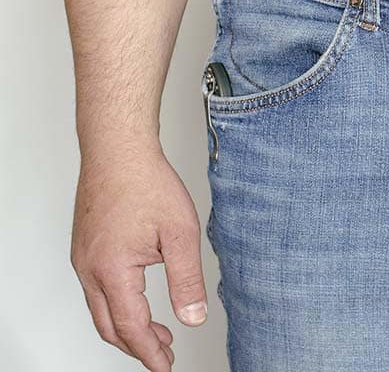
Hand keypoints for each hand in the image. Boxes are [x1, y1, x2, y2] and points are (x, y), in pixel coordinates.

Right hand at [71, 139, 207, 369]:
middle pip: (110, 326)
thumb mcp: (180, 233)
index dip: (150, 352)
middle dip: (137, 346)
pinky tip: (139, 298)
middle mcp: (89, 270)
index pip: (131, 328)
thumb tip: (193, 318)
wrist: (118, 150)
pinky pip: (97, 289)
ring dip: (127, 325)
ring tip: (157, 331)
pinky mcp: (85, 247)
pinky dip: (118, 304)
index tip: (166, 367)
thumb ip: (187, 280)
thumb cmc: (147, 182)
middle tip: (164, 355)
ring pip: (100, 308)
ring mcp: (83, 259)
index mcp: (112, 271)